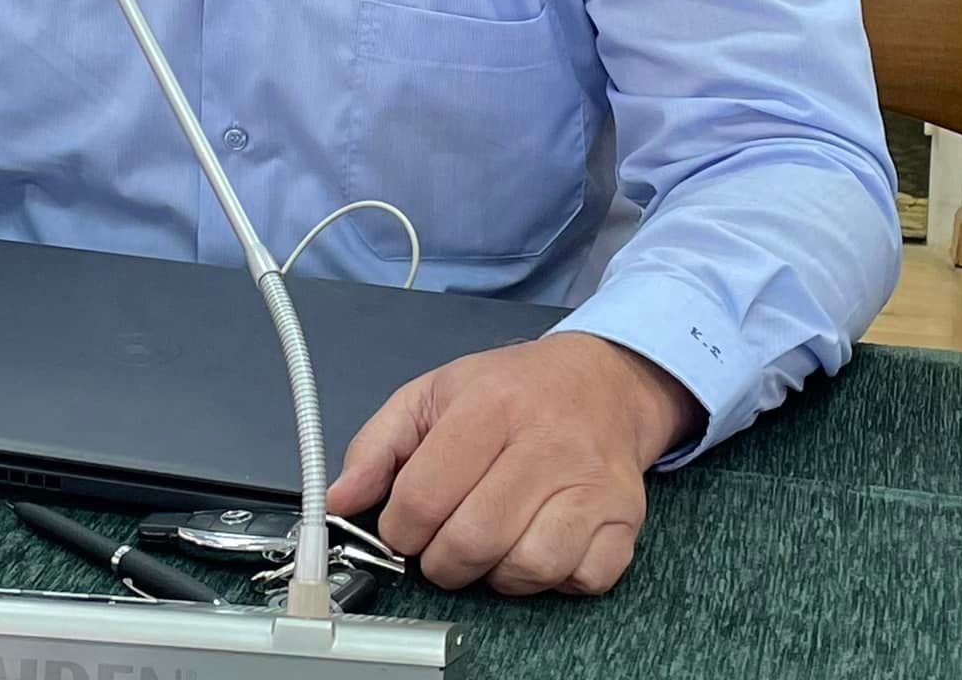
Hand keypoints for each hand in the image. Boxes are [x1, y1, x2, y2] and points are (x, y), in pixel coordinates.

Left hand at [326, 332, 700, 596]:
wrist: (601, 381)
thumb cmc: (511, 390)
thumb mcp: (434, 393)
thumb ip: (378, 444)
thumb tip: (336, 500)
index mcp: (490, 406)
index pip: (425, 494)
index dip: (400, 528)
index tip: (402, 528)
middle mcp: (545, 442)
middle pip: (472, 540)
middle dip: (441, 560)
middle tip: (441, 545)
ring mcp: (591, 483)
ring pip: (526, 568)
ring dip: (495, 573)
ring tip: (490, 542)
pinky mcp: (625, 518)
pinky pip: (580, 580)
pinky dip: (552, 580)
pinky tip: (538, 544)